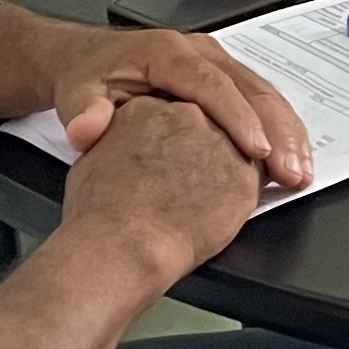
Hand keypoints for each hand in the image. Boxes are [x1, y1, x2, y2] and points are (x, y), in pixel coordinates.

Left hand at [47, 26, 312, 191]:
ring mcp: (218, 63)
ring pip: (265, 94)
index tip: (256, 151)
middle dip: (277, 131)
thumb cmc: (86, 78)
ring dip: (288, 133)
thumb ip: (83, 112)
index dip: (238, 118)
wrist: (87, 60)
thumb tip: (88, 130)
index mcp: (168, 52)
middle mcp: (200, 51)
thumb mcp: (76, 93)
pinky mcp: (226, 79)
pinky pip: (261, 101)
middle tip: (293, 170)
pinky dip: (281, 131)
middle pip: (252, 88)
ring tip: (301, 171)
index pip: (212, 84)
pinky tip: (292, 159)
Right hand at [58, 95, 263, 278]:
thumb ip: (116, 139)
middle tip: (191, 175)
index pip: (173, 110)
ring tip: (206, 194)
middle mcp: (189, 116)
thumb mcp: (94, 156)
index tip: (170, 154)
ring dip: (227, 164)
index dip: (173, 135)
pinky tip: (223, 206)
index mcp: (150, 106)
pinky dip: (241, 190)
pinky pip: (254, 175)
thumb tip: (121, 143)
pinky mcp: (243, 174)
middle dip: (204, 145)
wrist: (125, 242)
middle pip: (209, 121)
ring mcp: (220, 142)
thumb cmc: (101, 210)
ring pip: (236, 144)